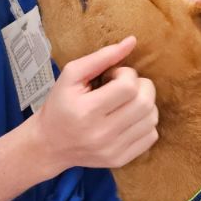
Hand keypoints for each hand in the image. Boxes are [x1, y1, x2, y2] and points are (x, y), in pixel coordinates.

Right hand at [30, 35, 157, 172]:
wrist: (49, 144)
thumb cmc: (60, 105)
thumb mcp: (71, 75)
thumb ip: (101, 56)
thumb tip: (132, 41)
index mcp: (86, 111)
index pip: (128, 87)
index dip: (126, 74)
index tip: (113, 76)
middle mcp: (101, 134)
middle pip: (145, 103)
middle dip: (141, 87)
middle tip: (125, 86)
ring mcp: (112, 150)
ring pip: (151, 119)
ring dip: (145, 104)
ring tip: (127, 102)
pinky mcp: (120, 160)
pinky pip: (151, 137)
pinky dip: (145, 123)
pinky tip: (129, 118)